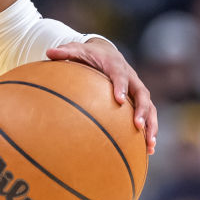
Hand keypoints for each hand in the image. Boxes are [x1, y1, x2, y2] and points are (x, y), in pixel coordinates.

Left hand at [46, 39, 157, 154]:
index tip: (119, 100)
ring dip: (152, 125)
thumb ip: (65, 52)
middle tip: (138, 126)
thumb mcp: (77, 49)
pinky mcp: (138, 99)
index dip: (122, 87)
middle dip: (142, 110)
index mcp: (116, 66)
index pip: (121, 76)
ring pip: (150, 107)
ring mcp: (137, 89)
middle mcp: (131, 78)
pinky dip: (150, 130)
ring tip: (150, 145)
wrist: (106, 51)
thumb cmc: (89, 54)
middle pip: (143, 94)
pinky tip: (148, 150)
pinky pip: (149, 115)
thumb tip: (48, 52)